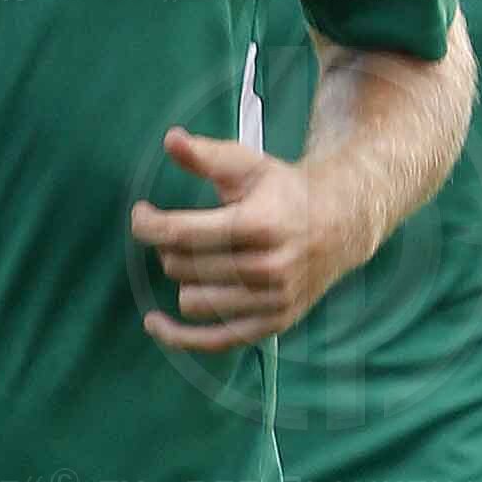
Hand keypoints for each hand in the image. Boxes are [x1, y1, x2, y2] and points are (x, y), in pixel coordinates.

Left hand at [131, 130, 348, 350]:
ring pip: (192, 301)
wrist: (340, 225)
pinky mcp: (273, 324)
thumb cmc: (284, 192)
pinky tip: (154, 324)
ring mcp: (272, 301)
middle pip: (182, 267)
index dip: (149, 224)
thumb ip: (207, 154)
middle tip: (179, 233)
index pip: (182, 234)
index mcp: (259, 225)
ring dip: (184, 279)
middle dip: (169, 248)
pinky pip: (214, 341)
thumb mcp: (249, 165)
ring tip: (195, 260)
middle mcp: (268, 268)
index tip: (141, 214)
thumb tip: (171, 139)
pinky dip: (179, 337)